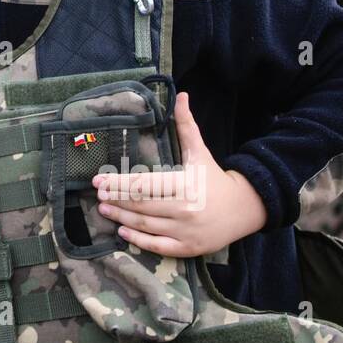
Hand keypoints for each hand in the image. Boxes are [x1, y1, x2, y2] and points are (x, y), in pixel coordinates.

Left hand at [91, 92, 267, 257]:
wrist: (245, 208)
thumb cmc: (214, 178)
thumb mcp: (199, 151)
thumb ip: (186, 125)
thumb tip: (181, 95)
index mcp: (184, 185)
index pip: (143, 184)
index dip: (118, 182)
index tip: (98, 180)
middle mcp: (184, 209)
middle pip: (141, 205)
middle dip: (116, 199)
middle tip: (97, 194)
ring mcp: (186, 231)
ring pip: (146, 225)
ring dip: (121, 217)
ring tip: (103, 209)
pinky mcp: (189, 248)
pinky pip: (159, 246)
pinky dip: (139, 240)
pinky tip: (122, 230)